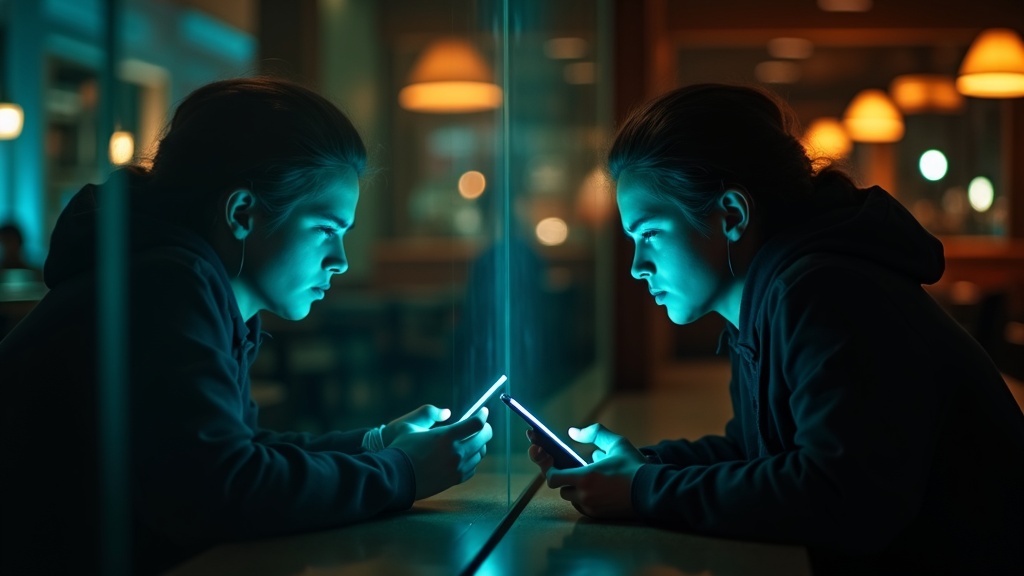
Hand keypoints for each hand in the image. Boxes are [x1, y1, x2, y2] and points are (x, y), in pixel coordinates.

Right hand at [390, 407, 492, 499]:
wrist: (395, 477)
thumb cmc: (401, 449)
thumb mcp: (411, 425)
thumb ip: (429, 414)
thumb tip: (447, 413)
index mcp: (446, 436)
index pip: (475, 424)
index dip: (482, 415)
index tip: (483, 412)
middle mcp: (455, 453)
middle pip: (483, 438)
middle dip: (486, 429)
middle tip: (483, 425)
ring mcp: (456, 468)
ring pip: (480, 454)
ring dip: (480, 445)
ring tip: (473, 440)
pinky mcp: (454, 480)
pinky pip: (472, 469)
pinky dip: (473, 460)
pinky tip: (466, 456)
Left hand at [529, 423, 644, 519]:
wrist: (652, 491)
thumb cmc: (634, 466)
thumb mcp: (616, 443)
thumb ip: (594, 433)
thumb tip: (572, 432)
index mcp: (585, 477)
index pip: (552, 477)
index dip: (548, 468)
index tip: (549, 460)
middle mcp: (584, 495)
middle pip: (562, 487)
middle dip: (566, 477)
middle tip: (573, 467)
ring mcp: (591, 507)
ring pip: (572, 497)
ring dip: (576, 487)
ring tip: (590, 476)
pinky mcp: (598, 515)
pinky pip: (584, 505)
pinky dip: (586, 496)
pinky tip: (598, 486)